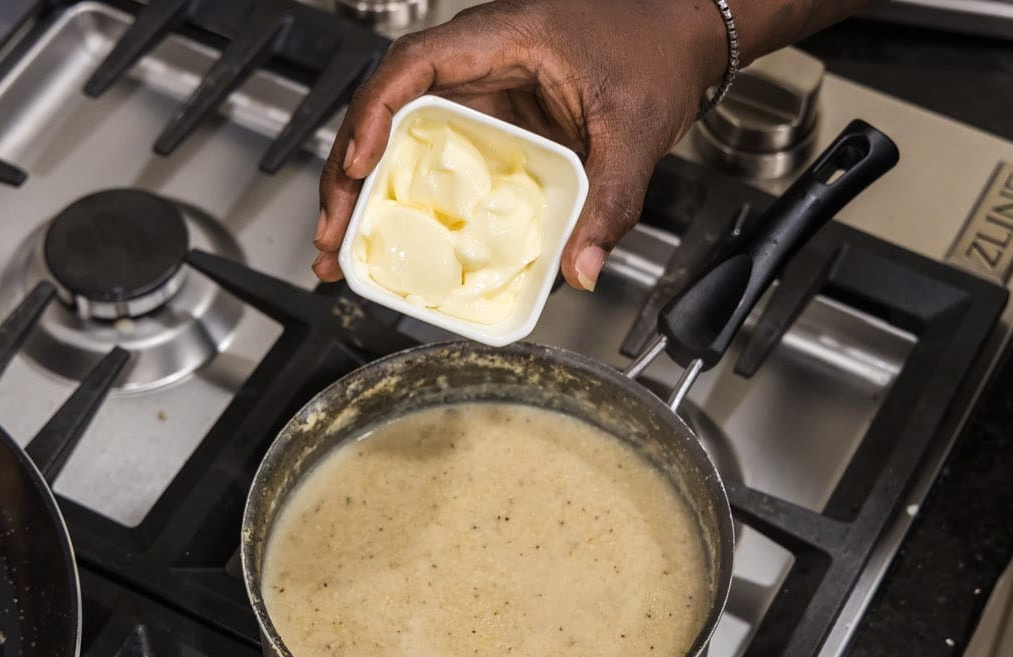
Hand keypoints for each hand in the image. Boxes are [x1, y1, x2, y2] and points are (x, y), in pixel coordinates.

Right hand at [312, 0, 728, 291]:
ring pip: (395, 133)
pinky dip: (400, 191)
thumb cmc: (655, 49)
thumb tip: (580, 267)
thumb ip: (610, 200)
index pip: (413, 65)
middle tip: (331, 238)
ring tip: (338, 248)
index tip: (358, 164)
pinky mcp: (484, 119)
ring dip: (361, 190)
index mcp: (501, 39)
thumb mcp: (636, 131)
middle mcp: (475, 60)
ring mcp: (475, 90)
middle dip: (347, 174)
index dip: (374, 115)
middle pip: (384, 109)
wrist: (680, 32)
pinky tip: (384, 234)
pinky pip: (428, 151)